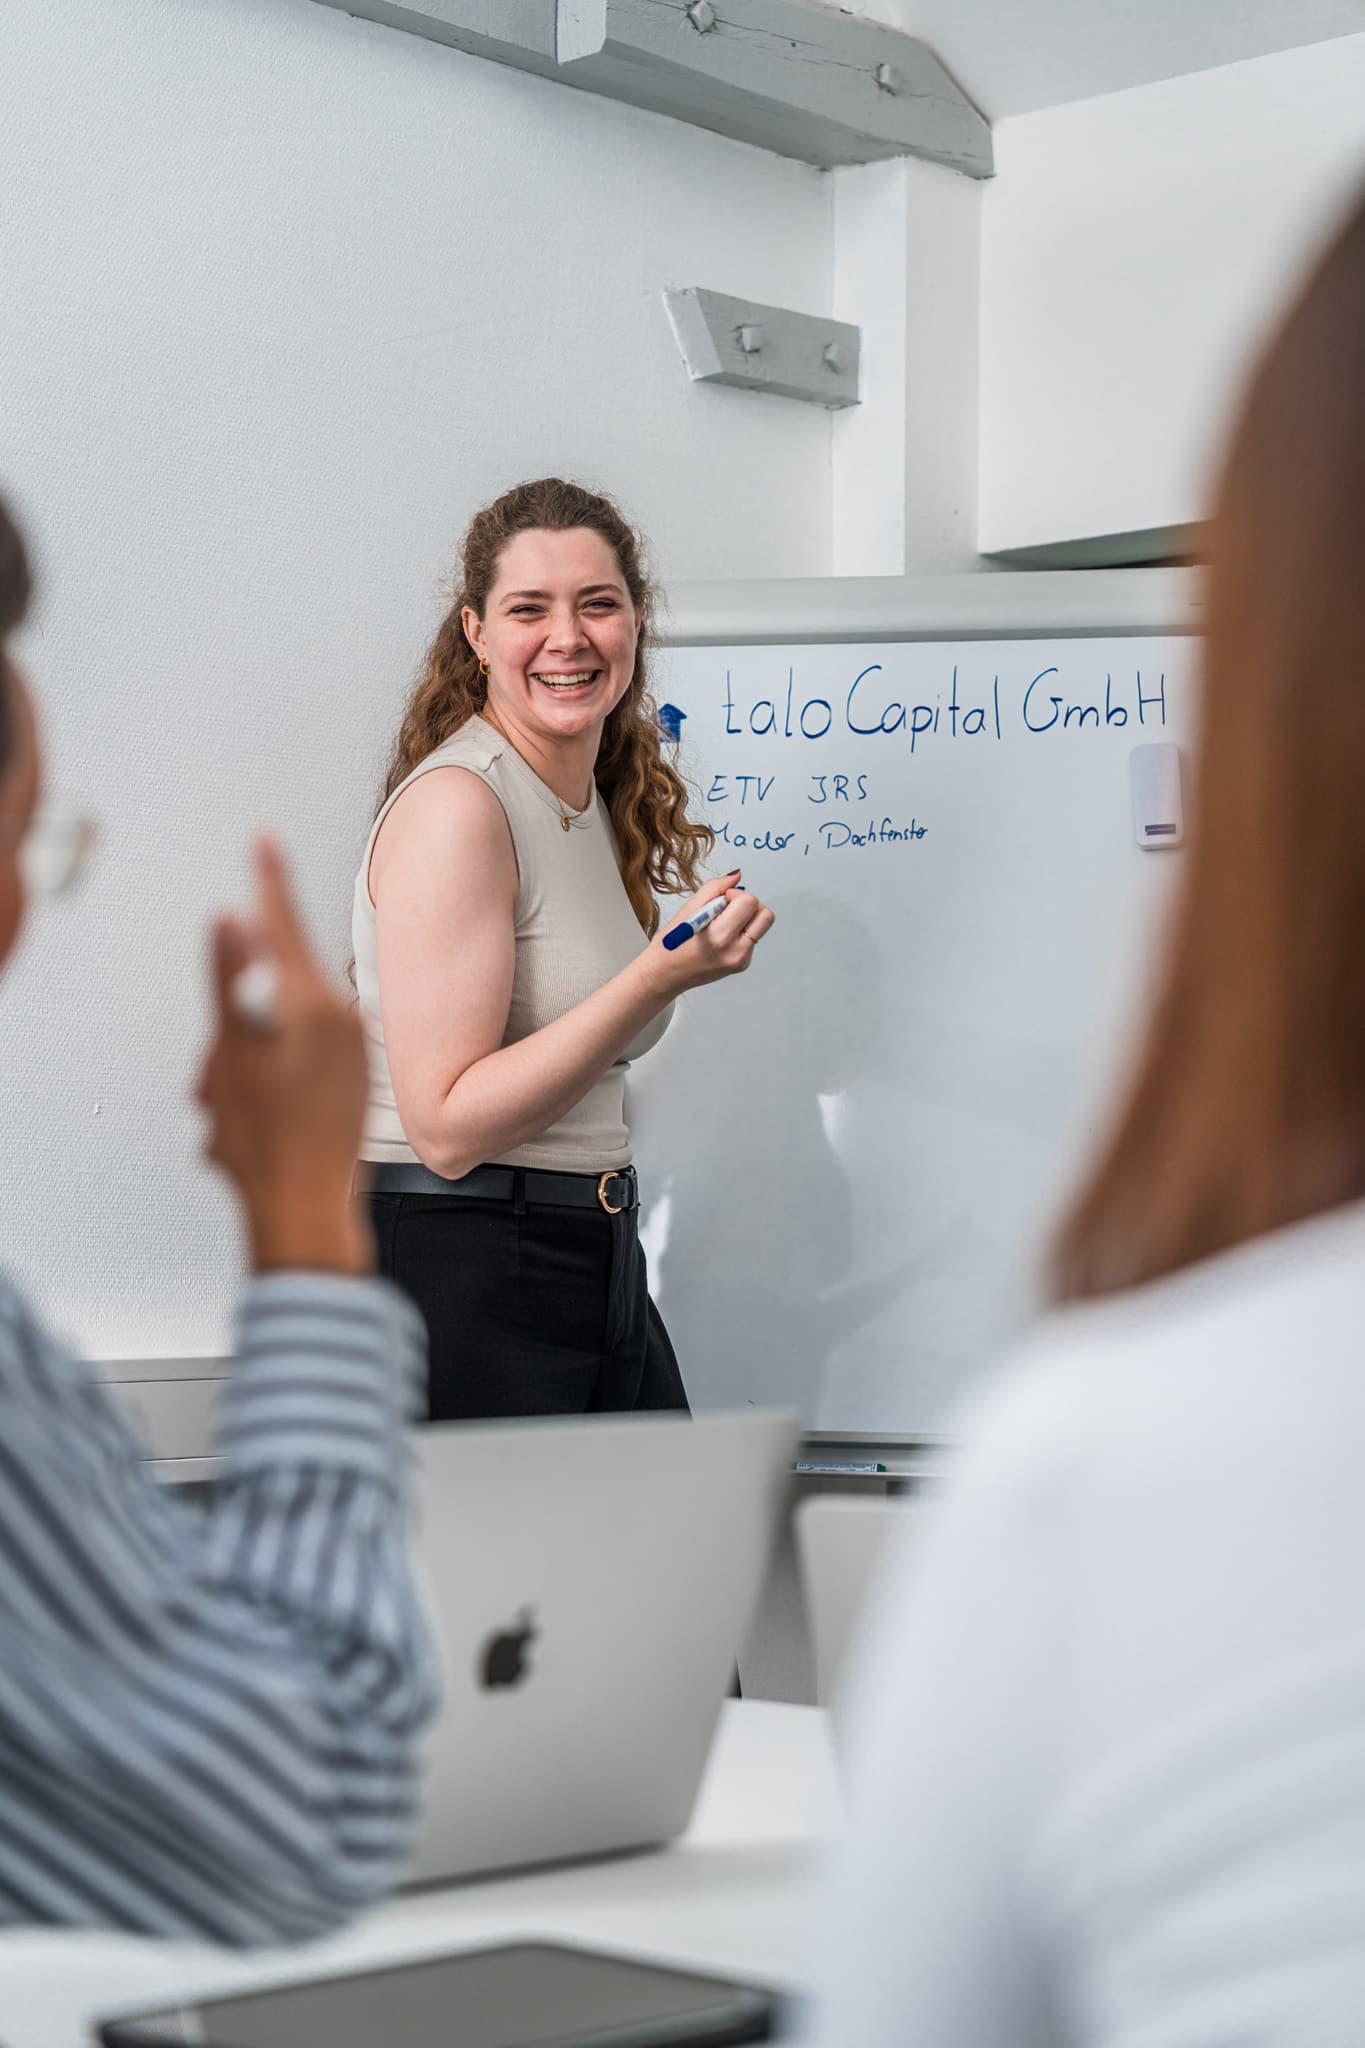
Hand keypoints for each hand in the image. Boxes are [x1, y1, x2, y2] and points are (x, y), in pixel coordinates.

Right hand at [196, 838, 371, 1275]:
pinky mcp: (353, 1083)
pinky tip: (256, 1124)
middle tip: (211, 1080)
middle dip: (230, 1029)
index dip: (267, 882)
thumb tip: (229, 921)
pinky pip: (299, 1062)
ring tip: (230, 1114)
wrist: (308, 1213)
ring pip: (279, 1031)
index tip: (265, 841)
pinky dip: (267, 1083)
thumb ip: (227, 980)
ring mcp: (352, 1055)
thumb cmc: (267, 1145)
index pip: (283, 925)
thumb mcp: (228, 1054)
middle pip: (270, 990)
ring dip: (243, 1064)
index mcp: (312, 1006)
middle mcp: (343, 1022)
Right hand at [649, 869, 775, 994]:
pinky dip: (741, 932)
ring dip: (747, 918)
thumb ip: (715, 888)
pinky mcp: (743, 964)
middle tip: (729, 908)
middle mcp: (734, 950)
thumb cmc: (671, 944)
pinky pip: (753, 939)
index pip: (749, 902)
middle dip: (749, 904)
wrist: (666, 973)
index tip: (723, 898)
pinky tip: (722, 936)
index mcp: (719, 935)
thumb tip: (736, 876)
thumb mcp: (688, 908)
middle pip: (765, 915)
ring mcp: (741, 960)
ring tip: (724, 922)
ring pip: (762, 926)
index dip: (736, 894)